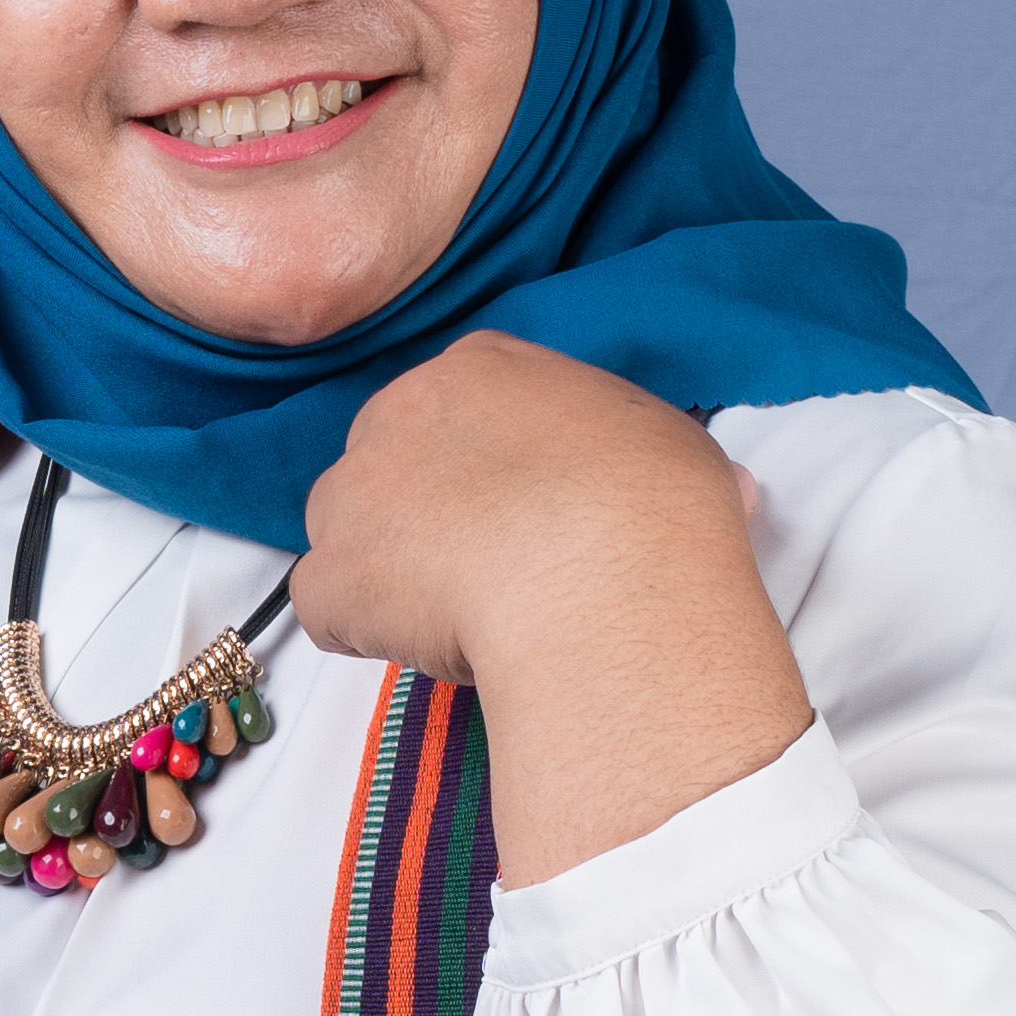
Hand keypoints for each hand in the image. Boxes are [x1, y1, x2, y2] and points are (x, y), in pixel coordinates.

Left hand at [290, 329, 811, 881]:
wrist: (603, 577)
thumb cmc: (651, 505)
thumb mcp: (668, 444)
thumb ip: (639, 456)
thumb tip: (690, 488)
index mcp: (481, 366)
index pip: (455, 410)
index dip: (478, 471)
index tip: (515, 514)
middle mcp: (400, 410)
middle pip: (387, 463)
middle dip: (424, 517)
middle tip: (489, 573)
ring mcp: (353, 491)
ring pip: (347, 530)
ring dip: (388, 571)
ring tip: (459, 617)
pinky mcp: (332, 574)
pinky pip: (325, 606)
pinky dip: (361, 631)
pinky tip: (422, 648)